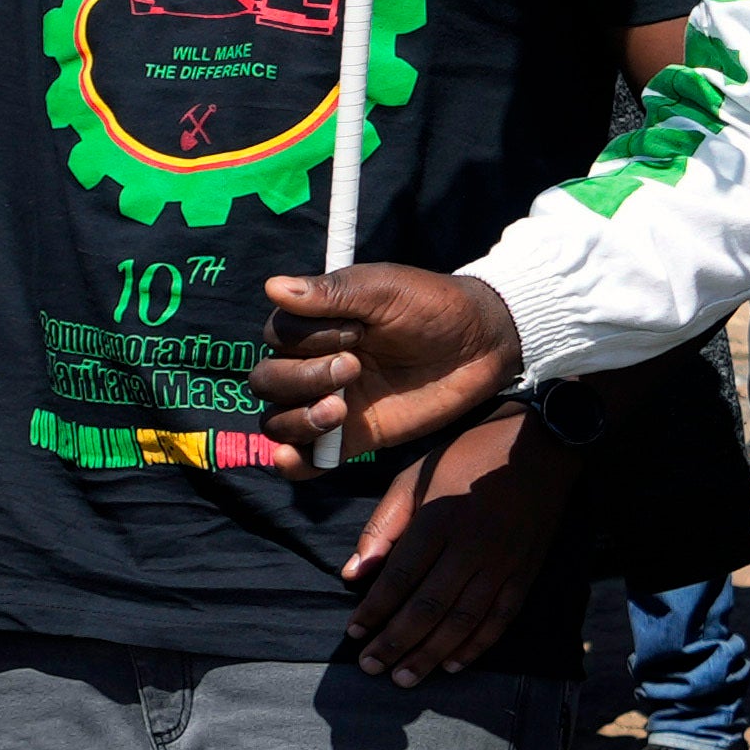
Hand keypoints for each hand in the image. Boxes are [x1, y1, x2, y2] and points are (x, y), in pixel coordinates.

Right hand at [254, 260, 519, 462]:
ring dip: (297, 419)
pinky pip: (306, 458)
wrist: (481, 345)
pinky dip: (292, 462)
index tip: (357, 331)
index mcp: (316, 324)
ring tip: (340, 410)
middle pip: (267, 380)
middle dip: (301, 378)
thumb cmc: (432, 306)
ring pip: (277, 420)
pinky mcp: (351, 439)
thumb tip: (273, 287)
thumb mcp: (384, 290)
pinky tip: (293, 457)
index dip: (307, 338)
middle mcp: (313, 364)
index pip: (277, 336)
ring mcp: (329, 403)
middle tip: (355, 368)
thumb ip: (332, 293)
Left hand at [334, 406, 572, 681]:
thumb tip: (353, 574)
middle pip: (429, 607)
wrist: (539, 447)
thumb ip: (383, 526)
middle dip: (396, 642)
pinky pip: (499, 619)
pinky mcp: (525, 574)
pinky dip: (476, 646)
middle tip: (371, 668)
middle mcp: (472, 547)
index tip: (354, 633)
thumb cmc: (467, 458)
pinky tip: (453, 665)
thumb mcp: (413, 477)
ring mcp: (503, 564)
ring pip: (463, 621)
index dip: (374, 609)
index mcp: (439, 519)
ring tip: (404, 677)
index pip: (400, 577)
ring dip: (431, 654)